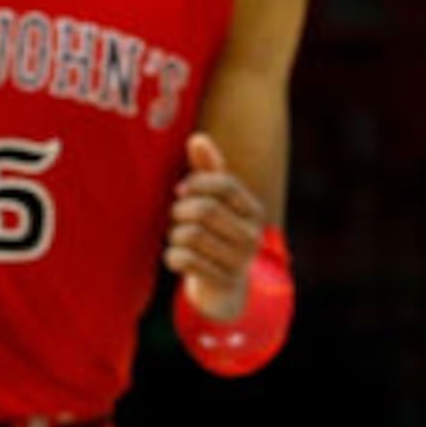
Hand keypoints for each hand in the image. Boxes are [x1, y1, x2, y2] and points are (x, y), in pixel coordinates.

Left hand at [164, 133, 266, 318]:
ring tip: (178, 239)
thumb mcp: (215, 202)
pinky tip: (177, 258)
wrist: (224, 289)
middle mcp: (252, 235)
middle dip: (180, 211)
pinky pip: (185, 261)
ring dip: (174, 235)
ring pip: (191, 235)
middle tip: (177, 218)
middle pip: (205, 210)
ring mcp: (239, 262)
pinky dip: (172, 257)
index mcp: (253, 211)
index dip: (197, 183)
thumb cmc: (215, 234)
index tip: (182, 191)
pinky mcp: (222, 283)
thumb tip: (197, 138)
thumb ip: (207, 170)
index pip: (225, 184)